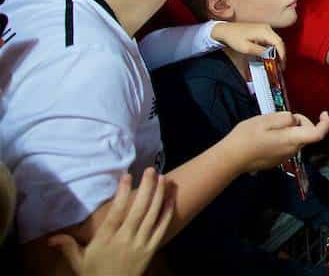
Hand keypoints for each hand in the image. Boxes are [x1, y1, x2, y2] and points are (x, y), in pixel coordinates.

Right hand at [48, 168, 172, 275]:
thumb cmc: (95, 274)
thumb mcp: (79, 262)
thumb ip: (68, 246)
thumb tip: (50, 237)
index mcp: (106, 239)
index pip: (116, 212)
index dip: (122, 193)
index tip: (127, 176)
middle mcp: (125, 239)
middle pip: (138, 209)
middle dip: (146, 187)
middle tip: (151, 170)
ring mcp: (140, 243)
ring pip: (152, 215)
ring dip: (159, 195)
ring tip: (164, 178)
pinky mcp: (152, 249)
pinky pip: (162, 227)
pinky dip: (167, 211)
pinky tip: (171, 198)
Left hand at [211, 22, 285, 66]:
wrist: (225, 30)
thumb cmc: (234, 38)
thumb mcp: (246, 48)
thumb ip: (260, 52)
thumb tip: (270, 55)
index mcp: (264, 31)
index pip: (278, 43)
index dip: (282, 54)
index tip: (282, 63)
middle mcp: (267, 28)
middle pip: (279, 41)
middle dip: (281, 53)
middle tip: (280, 65)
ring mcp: (265, 27)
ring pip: (276, 40)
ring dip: (277, 50)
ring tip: (276, 61)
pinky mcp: (262, 29)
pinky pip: (271, 38)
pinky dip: (272, 47)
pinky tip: (270, 54)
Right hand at [223, 110, 328, 173]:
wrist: (230, 158)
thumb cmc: (247, 136)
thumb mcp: (266, 119)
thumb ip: (285, 118)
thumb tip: (294, 121)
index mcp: (292, 140)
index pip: (318, 134)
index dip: (326, 123)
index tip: (324, 112)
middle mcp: (292, 151)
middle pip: (305, 133)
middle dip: (298, 122)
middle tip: (277, 118)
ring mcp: (284, 158)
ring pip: (294, 138)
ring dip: (288, 130)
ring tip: (266, 127)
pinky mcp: (276, 161)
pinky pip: (285, 145)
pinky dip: (281, 137)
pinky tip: (263, 137)